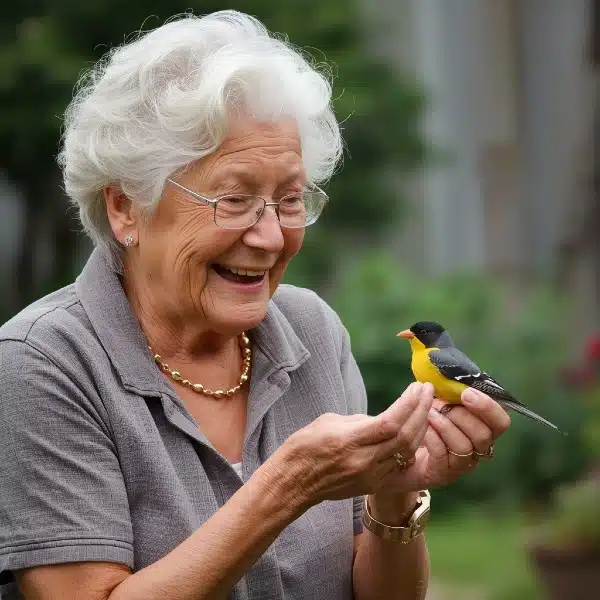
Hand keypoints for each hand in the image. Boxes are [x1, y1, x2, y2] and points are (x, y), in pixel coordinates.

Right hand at [269, 382, 434, 508]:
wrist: (293, 482)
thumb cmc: (306, 446)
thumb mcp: (330, 422)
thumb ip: (361, 420)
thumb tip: (384, 418)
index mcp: (348, 441)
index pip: (389, 422)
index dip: (408, 404)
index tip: (418, 387)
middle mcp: (363, 460)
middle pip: (405, 436)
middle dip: (421, 411)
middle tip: (428, 392)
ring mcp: (370, 475)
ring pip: (408, 451)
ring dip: (421, 427)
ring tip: (426, 407)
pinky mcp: (373, 484)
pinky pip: (400, 463)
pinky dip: (412, 445)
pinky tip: (417, 429)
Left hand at [389, 387, 510, 490]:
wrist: (401, 451)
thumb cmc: (425, 420)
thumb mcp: (436, 400)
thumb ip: (447, 388)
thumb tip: (443, 368)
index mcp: (482, 428)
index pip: (501, 421)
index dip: (489, 407)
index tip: (466, 393)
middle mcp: (477, 449)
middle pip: (484, 435)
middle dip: (461, 415)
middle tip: (439, 403)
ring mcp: (461, 464)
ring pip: (464, 446)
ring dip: (445, 425)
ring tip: (429, 413)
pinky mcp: (441, 473)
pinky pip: (442, 455)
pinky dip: (433, 437)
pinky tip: (423, 426)